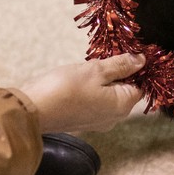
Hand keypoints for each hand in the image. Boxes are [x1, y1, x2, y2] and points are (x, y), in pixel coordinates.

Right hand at [20, 53, 145, 133]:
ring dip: (104, 79)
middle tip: (105, 57)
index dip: (137, 68)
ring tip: (91, 67)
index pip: (142, 85)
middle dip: (119, 72)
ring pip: (109, 95)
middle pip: (126, 90)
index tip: (127, 53)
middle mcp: (114, 118)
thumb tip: (141, 60)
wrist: (31, 111)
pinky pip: (96, 101)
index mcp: (122, 106)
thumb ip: (121, 65)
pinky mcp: (83, 120)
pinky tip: (80, 78)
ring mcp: (98, 121)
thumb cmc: (65, 89)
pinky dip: (92, 89)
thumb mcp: (96, 70)